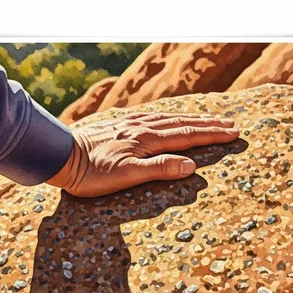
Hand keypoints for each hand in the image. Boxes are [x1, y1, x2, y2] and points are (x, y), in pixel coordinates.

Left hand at [47, 112, 238, 197]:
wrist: (60, 156)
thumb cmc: (92, 174)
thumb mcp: (127, 176)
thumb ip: (160, 169)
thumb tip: (191, 165)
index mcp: (147, 140)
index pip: (188, 136)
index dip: (212, 135)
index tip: (233, 133)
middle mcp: (141, 128)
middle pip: (183, 123)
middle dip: (209, 124)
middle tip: (231, 123)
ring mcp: (130, 124)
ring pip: (169, 118)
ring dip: (192, 118)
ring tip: (210, 118)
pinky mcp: (119, 124)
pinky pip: (153, 116)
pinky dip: (170, 116)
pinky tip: (170, 117)